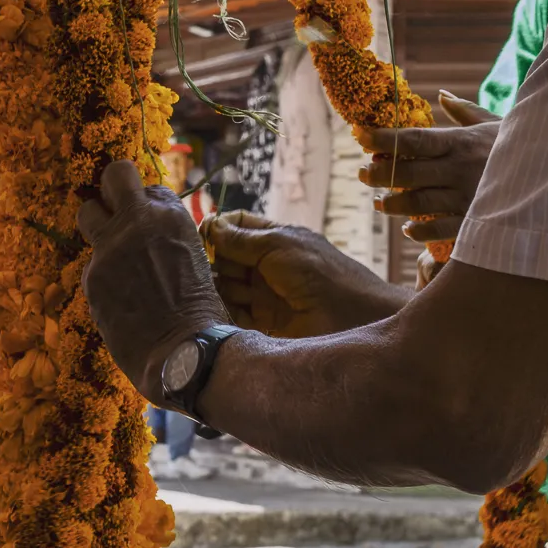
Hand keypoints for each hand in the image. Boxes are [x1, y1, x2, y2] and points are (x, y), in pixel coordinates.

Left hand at [78, 161, 229, 404]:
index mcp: (171, 215)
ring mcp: (109, 247)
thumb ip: (168, 237)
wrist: (185, 353)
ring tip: (111, 252)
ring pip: (87, 213)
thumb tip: (151, 238)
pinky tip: (119, 298)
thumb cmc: (202, 312)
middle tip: (115, 208)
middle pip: (113, 175)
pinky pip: (91, 264)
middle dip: (112, 188)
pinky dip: (101, 276)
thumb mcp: (194, 257)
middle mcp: (137, 222)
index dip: (148, 207)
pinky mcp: (91, 276)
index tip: (150, 224)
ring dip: (97, 225)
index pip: (150, 188)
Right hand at [206, 212, 408, 337]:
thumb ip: (241, 238)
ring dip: (212, 285)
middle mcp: (267, 265)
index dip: (217, 228)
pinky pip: (233, 313)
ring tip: (198, 288)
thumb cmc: (320, 274)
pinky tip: (208, 308)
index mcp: (275, 239)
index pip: (237, 225)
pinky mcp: (262, 322)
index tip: (198, 235)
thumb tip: (209, 226)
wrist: (353, 319)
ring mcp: (264, 294)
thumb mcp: (279, 245)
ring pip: (226, 285)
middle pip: (226, 257)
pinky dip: (220, 310)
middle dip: (211, 259)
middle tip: (194, 266)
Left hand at [359, 94, 498, 245]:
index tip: (359, 134)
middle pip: (407, 174)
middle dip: (379, 173)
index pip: (413, 139)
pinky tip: (408, 229)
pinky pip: (439, 231)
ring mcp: (468, 198)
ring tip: (380, 203)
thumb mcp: (494, 123)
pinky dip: (419, 232)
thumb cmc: (521, 145)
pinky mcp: (475, 223)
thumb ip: (464, 112)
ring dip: (393, 205)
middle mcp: (461, 169)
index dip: (383, 138)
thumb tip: (442, 95)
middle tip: (362, 173)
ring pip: (418, 204)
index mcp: (461, 142)